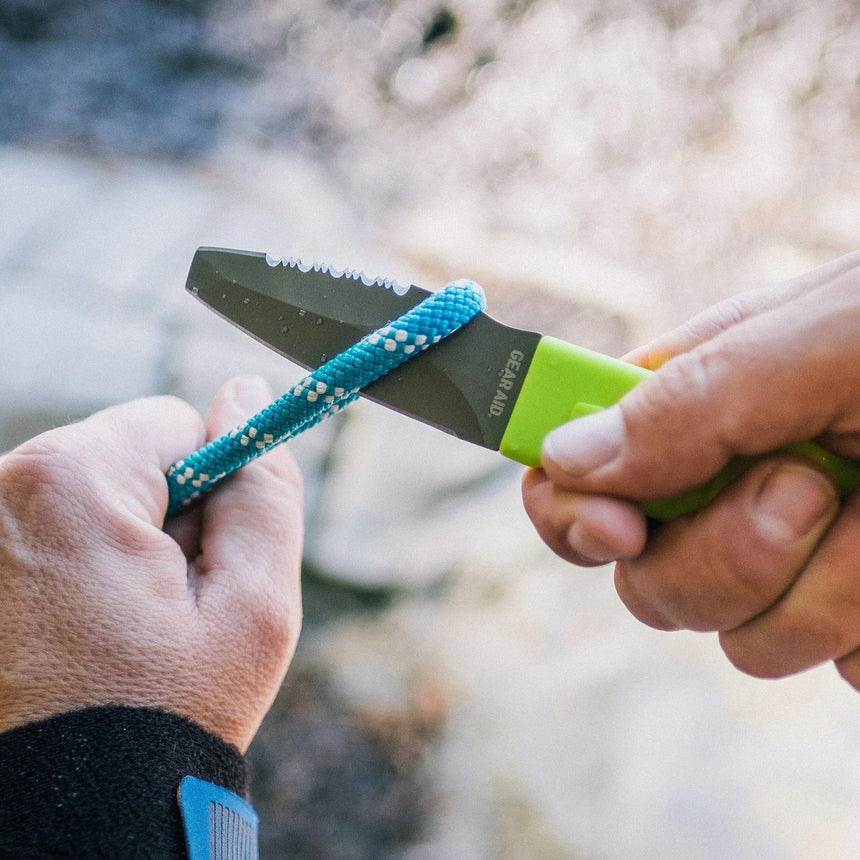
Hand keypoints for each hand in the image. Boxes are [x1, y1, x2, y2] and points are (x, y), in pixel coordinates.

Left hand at [0, 376, 302, 750]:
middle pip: (130, 458)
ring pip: (97, 495)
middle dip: (167, 516)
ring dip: (128, 544)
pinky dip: (85, 564)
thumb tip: (246, 394)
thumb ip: (265, 486)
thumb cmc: (167, 716)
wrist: (72, 819)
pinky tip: (91, 628)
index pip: (176, 425)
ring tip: (128, 626)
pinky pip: (56, 528)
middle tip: (169, 606)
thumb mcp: (256, 602)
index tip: (206, 562)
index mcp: (67, 481)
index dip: (213, 491)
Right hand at [522, 251, 859, 686]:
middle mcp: (729, 484)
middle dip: (728, 554)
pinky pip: (840, 665)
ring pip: (744, 639)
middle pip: (646, 580)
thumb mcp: (830, 341)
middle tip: (814, 488)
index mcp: (696, 405)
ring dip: (829, 591)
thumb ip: (693, 399)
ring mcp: (796, 557)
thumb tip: (562, 456)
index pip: (572, 471)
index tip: (617, 530)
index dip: (568, 510)